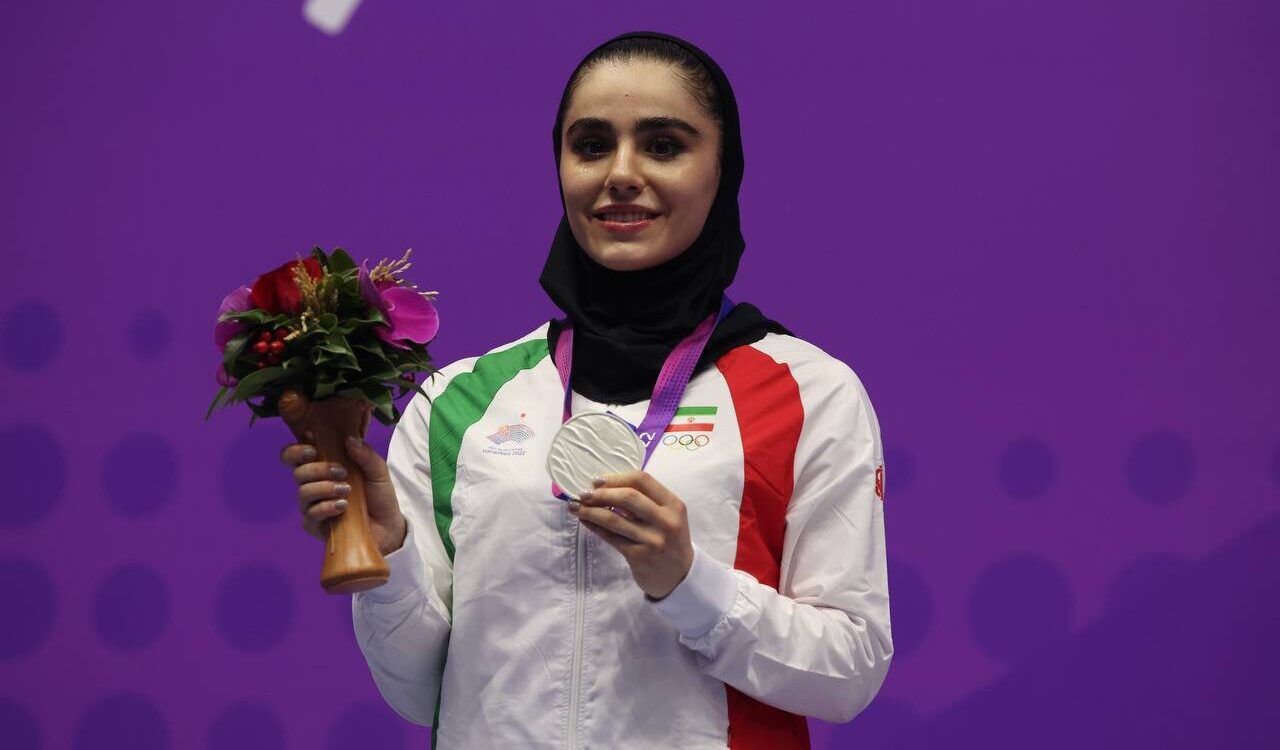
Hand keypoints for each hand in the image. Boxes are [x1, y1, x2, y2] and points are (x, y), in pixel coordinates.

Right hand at [280, 431, 406, 555]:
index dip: (296, 451)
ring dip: (324, 488)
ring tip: (346, 490)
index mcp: (323, 468)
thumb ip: (365, 454)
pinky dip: (325, 508)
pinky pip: (310, 515)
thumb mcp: (378, 471)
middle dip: (317, 469)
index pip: (296, 457)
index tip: (312, 449)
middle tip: (341, 472)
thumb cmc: (379, 496)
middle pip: (298, 473)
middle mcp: (314, 486)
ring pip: (303, 493)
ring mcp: (313, 506)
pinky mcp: (316, 526)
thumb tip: (349, 439)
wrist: (388, 526)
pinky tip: (342, 507)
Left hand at [569, 470, 693, 599]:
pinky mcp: (639, 557)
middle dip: (601, 493)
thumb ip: (647, 501)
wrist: (680, 576)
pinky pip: (611, 537)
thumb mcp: (668, 516)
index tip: (597, 481)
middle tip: (583, 494)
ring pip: (614, 519)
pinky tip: (585, 521)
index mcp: (673, 505)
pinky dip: (594, 527)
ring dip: (591, 511)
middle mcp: (665, 521)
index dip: (616, 478)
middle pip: (628, 497)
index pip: (642, 480)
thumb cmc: (669, 540)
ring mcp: (652, 540)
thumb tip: (607, 486)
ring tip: (575, 506)